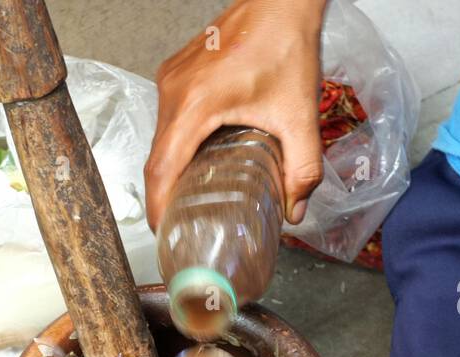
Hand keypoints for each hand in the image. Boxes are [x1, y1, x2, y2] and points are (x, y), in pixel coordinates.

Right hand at [145, 0, 327, 231]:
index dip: (160, 206)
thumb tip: (295, 208)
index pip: (162, 169)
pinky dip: (177, 144)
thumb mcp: (300, 115)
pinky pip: (168, 119)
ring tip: (189, 197)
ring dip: (172, 168)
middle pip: (157, 158)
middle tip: (181, 222)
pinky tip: (197, 159)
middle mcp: (174, 91)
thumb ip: (302, 168)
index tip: (165, 231)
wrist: (281, 2)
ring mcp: (171, 80)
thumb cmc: (285, 45)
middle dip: (166, 194)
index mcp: (195, 104)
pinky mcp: (176, 74)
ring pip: (161, 139)